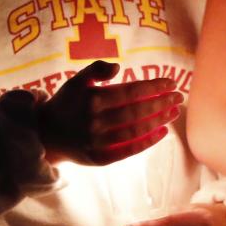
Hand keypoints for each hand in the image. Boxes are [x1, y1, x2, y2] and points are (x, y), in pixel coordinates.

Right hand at [37, 60, 180, 164]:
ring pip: (135, 131)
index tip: (171, 82)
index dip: (154, 86)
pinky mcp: (99, 158)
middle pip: (137, 111)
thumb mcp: (77, 80)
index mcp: (92, 99)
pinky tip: (163, 132)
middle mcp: (95, 122)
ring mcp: (97, 142)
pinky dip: (148, 142)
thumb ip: (96, 68)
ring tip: (174, 112)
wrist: (45, 133)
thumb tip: (118, 66)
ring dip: (159, 121)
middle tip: (179, 97)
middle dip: (162, 103)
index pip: (132, 91)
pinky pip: (128, 151)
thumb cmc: (68, 102)